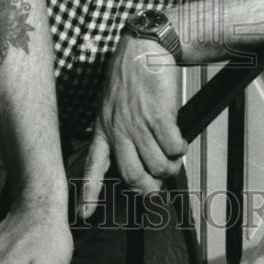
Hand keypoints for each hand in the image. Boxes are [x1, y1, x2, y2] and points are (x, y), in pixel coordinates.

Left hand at [79, 35, 187, 217]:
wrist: (144, 48)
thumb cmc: (132, 77)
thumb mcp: (113, 104)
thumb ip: (120, 132)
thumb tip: (140, 161)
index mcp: (103, 128)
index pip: (93, 166)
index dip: (88, 193)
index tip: (83, 215)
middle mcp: (118, 129)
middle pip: (131, 174)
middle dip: (147, 189)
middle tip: (156, 191)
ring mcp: (138, 123)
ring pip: (155, 164)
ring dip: (169, 167)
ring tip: (173, 159)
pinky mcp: (158, 115)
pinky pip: (172, 146)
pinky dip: (180, 149)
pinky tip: (180, 141)